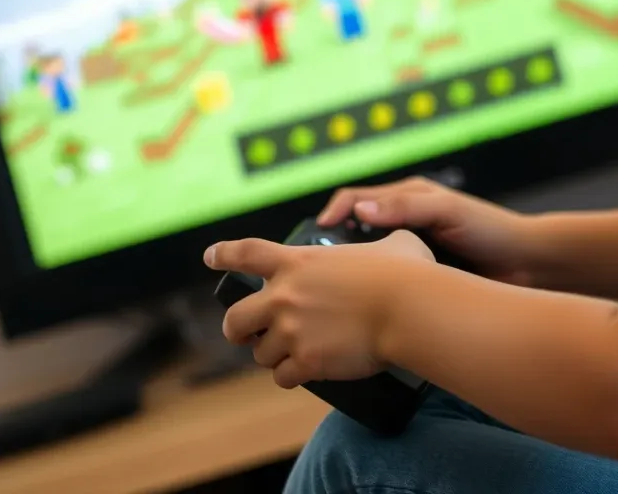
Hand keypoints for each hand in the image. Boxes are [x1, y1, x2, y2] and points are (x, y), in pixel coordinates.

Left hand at [204, 229, 432, 388]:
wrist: (407, 309)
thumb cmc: (405, 273)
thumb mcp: (393, 242)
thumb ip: (381, 242)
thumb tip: (395, 246)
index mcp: (298, 261)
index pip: (246, 253)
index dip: (224, 254)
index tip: (210, 256)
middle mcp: (285, 296)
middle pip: (235, 319)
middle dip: (238, 329)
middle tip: (249, 335)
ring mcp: (291, 331)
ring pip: (261, 353)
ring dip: (276, 355)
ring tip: (297, 353)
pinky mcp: (305, 361)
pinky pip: (283, 377)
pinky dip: (292, 375)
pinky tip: (307, 370)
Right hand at [317, 176, 535, 285]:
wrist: (525, 265)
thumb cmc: (490, 230)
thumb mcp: (448, 211)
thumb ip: (406, 209)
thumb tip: (359, 213)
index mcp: (407, 198)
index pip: (356, 199)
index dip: (334, 213)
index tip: (316, 235)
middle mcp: (404, 222)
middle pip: (355, 231)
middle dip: (333, 248)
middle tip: (317, 271)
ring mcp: (410, 252)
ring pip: (368, 261)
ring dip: (350, 273)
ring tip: (332, 293)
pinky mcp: (418, 278)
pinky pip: (385, 282)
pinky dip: (371, 292)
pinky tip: (362, 308)